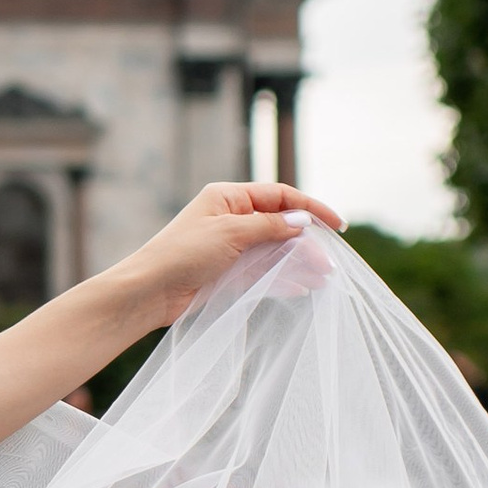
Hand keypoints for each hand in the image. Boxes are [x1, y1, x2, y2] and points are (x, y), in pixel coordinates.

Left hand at [112, 181, 345, 335]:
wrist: (150, 291)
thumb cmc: (183, 253)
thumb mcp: (230, 232)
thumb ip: (269, 225)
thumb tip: (301, 219)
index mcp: (229, 197)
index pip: (280, 195)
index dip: (311, 208)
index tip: (337, 226)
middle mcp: (232, 217)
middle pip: (281, 224)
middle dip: (307, 242)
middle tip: (329, 263)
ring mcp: (231, 245)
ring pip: (275, 249)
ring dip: (299, 261)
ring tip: (322, 277)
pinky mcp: (228, 271)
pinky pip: (263, 270)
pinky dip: (282, 277)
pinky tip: (301, 287)